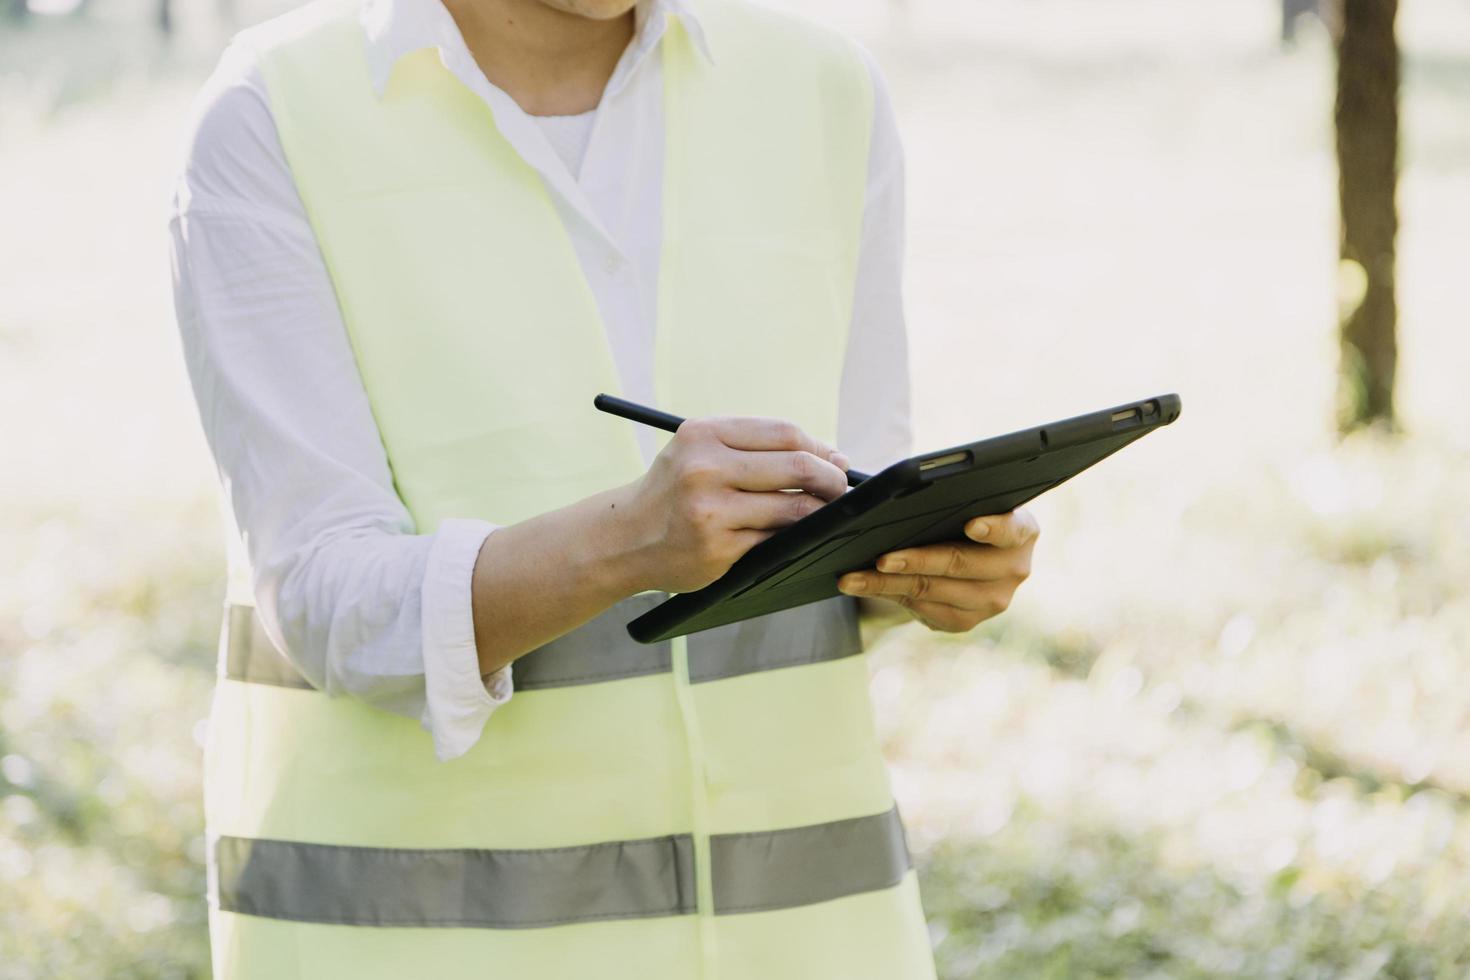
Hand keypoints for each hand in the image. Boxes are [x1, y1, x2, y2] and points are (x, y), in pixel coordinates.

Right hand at [621, 416, 850, 593]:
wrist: (624, 538)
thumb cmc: (673, 491)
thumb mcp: (699, 452)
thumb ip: (755, 448)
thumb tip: (832, 455)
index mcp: (703, 434)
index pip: (784, 433)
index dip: (819, 447)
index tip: (833, 460)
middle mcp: (705, 468)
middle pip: (797, 465)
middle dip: (831, 479)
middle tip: (839, 488)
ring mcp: (710, 510)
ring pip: (794, 507)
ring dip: (819, 511)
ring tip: (822, 512)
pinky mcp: (717, 548)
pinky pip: (776, 539)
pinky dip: (793, 537)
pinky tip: (793, 535)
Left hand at [835, 509, 1038, 631]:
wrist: (970, 555)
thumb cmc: (962, 514)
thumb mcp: (967, 502)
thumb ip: (953, 498)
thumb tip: (898, 493)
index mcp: (1023, 531)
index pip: (1012, 528)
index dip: (993, 527)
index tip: (971, 524)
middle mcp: (1015, 569)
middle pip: (959, 564)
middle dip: (916, 561)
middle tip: (881, 558)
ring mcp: (993, 601)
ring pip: (932, 592)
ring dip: (886, 584)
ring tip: (853, 577)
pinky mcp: (966, 622)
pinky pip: (922, 611)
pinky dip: (889, 596)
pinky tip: (863, 586)